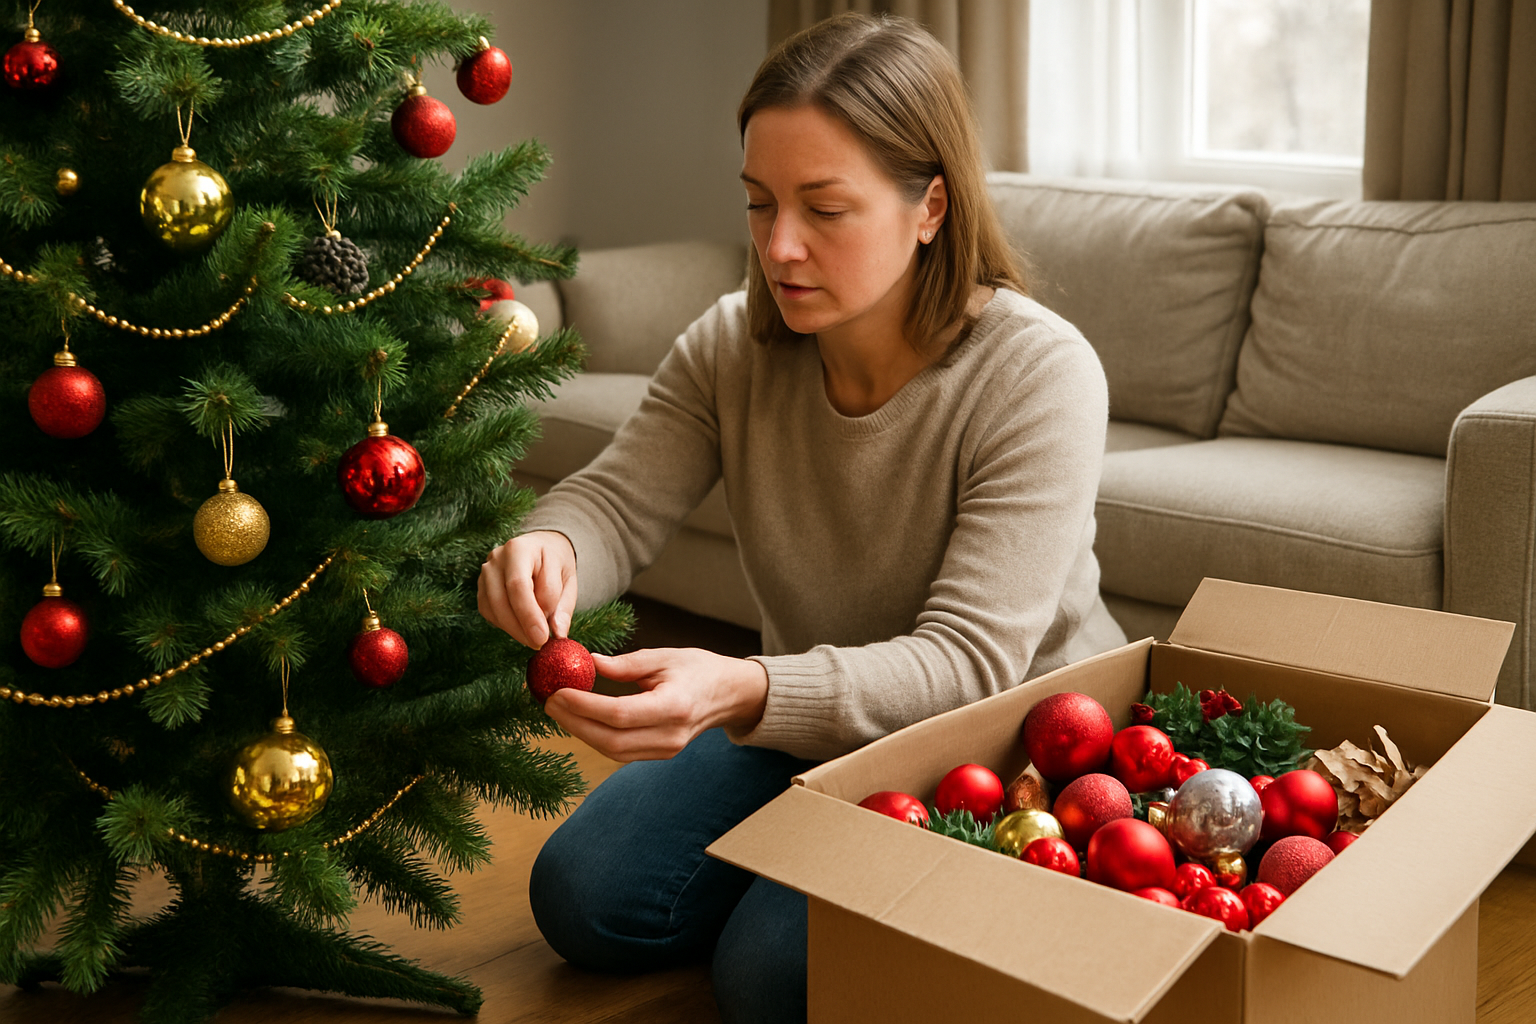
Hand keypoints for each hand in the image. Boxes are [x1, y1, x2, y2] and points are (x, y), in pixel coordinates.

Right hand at [477, 530, 576, 648]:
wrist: (541, 548)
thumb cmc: (555, 564)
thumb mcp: (568, 580)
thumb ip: (563, 606)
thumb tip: (558, 633)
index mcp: (521, 548)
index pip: (521, 584)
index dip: (533, 613)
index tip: (546, 635)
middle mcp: (499, 557)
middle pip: (503, 596)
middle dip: (521, 625)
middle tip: (538, 643)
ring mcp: (486, 571)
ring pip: (493, 606)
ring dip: (513, 629)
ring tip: (532, 640)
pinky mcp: (481, 586)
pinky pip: (487, 611)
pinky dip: (503, 625)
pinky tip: (520, 629)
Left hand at [543, 648, 768, 761]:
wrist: (729, 694)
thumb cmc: (698, 668)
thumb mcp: (663, 656)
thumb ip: (624, 664)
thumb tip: (586, 663)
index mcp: (675, 707)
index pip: (620, 714)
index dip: (584, 706)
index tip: (558, 691)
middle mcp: (671, 735)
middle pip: (611, 741)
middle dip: (574, 723)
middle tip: (549, 702)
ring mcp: (667, 750)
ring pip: (613, 751)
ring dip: (580, 732)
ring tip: (558, 710)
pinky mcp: (660, 754)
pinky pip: (620, 752)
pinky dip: (596, 737)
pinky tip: (579, 720)